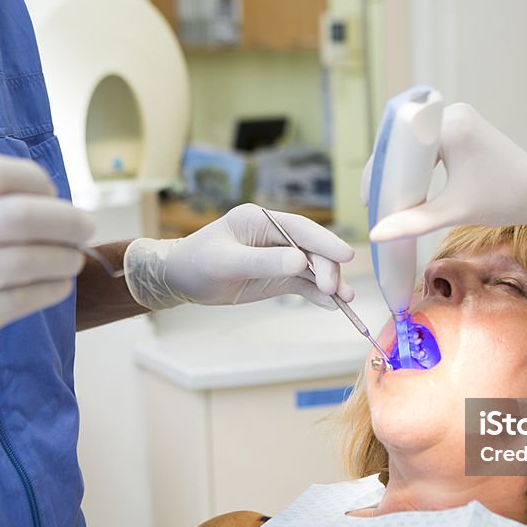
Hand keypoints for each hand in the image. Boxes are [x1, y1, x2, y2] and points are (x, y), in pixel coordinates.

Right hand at [0, 154, 93, 396]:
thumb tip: (21, 195)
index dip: (38, 181)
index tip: (52, 195)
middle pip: (25, 215)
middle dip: (68, 220)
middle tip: (84, 226)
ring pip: (32, 259)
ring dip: (65, 258)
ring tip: (70, 260)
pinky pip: (24, 299)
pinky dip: (51, 289)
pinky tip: (55, 286)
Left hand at [123, 203, 354, 308]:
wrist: (180, 280)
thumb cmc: (196, 263)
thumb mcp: (226, 262)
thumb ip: (262, 262)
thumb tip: (299, 262)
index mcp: (260, 220)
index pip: (300, 228)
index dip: (325, 241)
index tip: (345, 256)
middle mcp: (275, 236)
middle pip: (311, 250)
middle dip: (327, 268)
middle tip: (334, 290)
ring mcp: (279, 257)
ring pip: (312, 268)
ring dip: (330, 283)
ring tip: (345, 301)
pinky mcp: (279, 277)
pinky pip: (304, 285)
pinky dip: (318, 295)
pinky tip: (331, 306)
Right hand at [365, 103, 526, 241]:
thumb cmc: (502, 200)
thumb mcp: (453, 211)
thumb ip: (412, 222)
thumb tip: (376, 234)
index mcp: (451, 127)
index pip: (400, 146)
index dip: (379, 173)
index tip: (370, 200)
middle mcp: (453, 113)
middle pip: (404, 142)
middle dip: (388, 172)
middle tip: (376, 202)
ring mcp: (459, 116)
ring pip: (415, 142)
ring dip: (401, 168)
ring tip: (389, 196)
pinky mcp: (464, 124)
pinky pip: (428, 141)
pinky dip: (417, 163)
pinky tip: (408, 185)